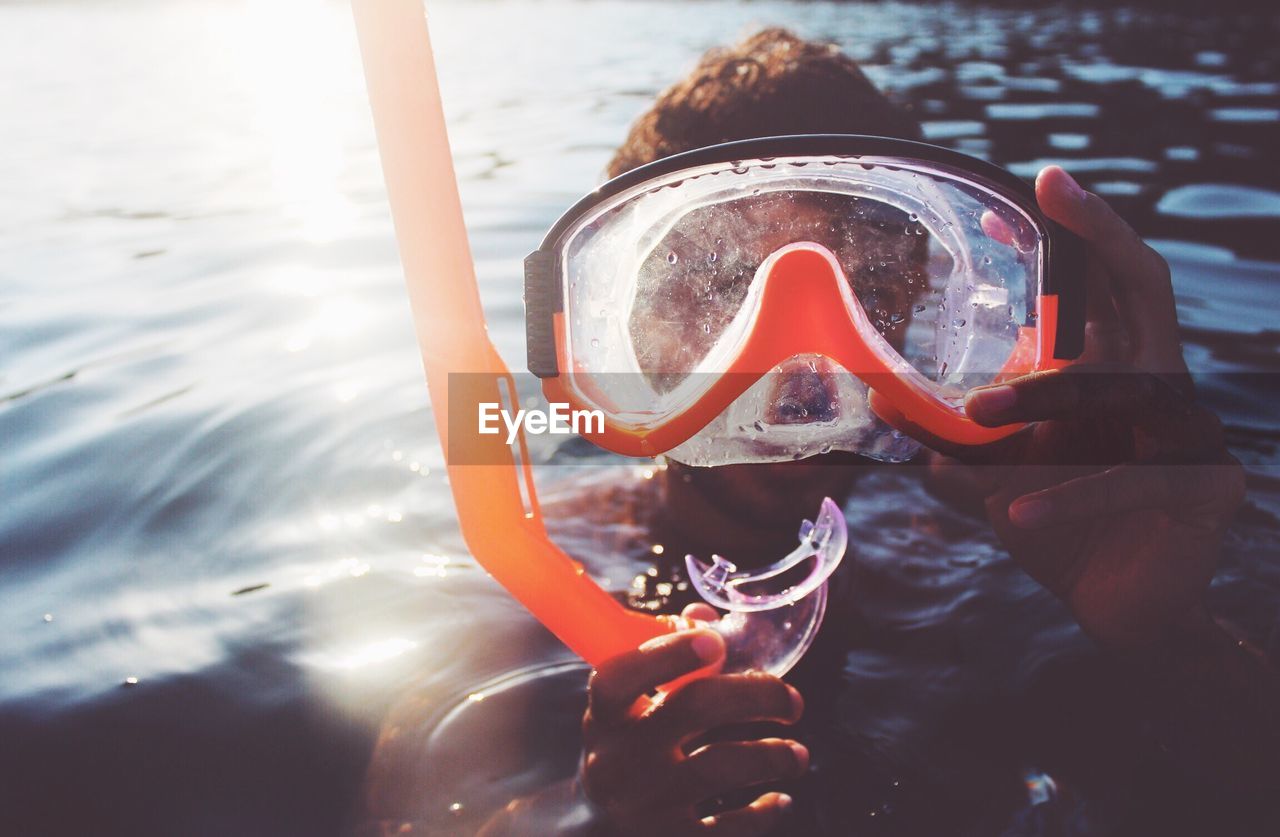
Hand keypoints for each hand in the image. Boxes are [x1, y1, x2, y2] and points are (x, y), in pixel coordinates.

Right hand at [580, 604, 806, 835]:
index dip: (668, 653)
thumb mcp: (631, 706)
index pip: (622, 677)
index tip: (716, 641)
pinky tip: (780, 798)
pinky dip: (763, 814)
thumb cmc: (629, 745)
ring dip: (771, 755)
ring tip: (797, 755)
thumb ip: (667, 656)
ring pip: (720, 766)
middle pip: (692, 706)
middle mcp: (618, 759)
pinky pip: (726, 829)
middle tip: (791, 701)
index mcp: (606, 716)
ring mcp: (643, 805)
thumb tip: (706, 618)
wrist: (598, 826)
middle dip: (755, 694)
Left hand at [942, 167, 1244, 651]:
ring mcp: (1192, 431)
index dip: (1073, 233)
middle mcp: (1159, 385)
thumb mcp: (995, 475)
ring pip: (1124, 390)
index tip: (1031, 185)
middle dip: (1102, 230)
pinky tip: (1014, 515)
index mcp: (1114, 371)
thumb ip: (953, 439)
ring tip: (982, 416)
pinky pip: (1130, 480)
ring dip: (1050, 396)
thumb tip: (882, 403)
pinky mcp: (1207, 486)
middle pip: (1145, 286)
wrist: (1114, 610)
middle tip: (1054, 187)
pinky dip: (1067, 497)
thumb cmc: (1057, 528)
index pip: (1100, 286)